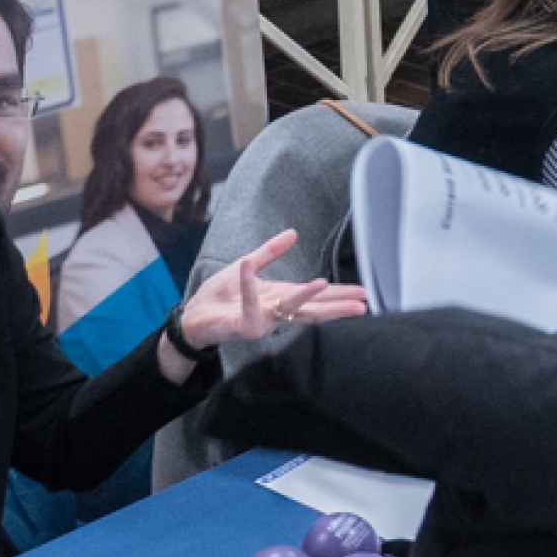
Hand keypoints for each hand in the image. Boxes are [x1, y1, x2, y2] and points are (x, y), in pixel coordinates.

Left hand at [176, 229, 369, 348]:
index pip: (316, 297)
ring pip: (288, 309)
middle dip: (337, 306)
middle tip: (362, 305)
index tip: (363, 293)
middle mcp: (276, 311)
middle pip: (313, 308)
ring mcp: (262, 320)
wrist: (192, 317)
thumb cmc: (220, 296)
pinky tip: (248, 265)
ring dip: (305, 296)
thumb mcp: (247, 265)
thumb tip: (293, 233)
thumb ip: (270, 251)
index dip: (340, 294)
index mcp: (281, 297)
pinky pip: (247, 300)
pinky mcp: (242, 323)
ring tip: (324, 284)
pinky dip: (247, 283)